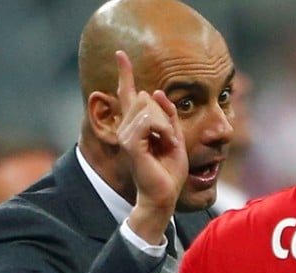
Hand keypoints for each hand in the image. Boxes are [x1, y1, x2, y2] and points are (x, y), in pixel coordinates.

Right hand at [115, 50, 188, 240]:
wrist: (164, 195)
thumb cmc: (169, 171)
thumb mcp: (175, 138)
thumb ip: (167, 115)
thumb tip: (154, 92)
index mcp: (137, 126)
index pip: (129, 94)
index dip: (124, 73)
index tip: (120, 54)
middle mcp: (127, 128)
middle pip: (145, 97)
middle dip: (164, 114)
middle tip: (168, 140)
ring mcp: (126, 135)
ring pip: (148, 107)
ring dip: (166, 126)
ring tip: (166, 145)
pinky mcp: (130, 143)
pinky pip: (150, 121)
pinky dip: (164, 131)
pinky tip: (165, 145)